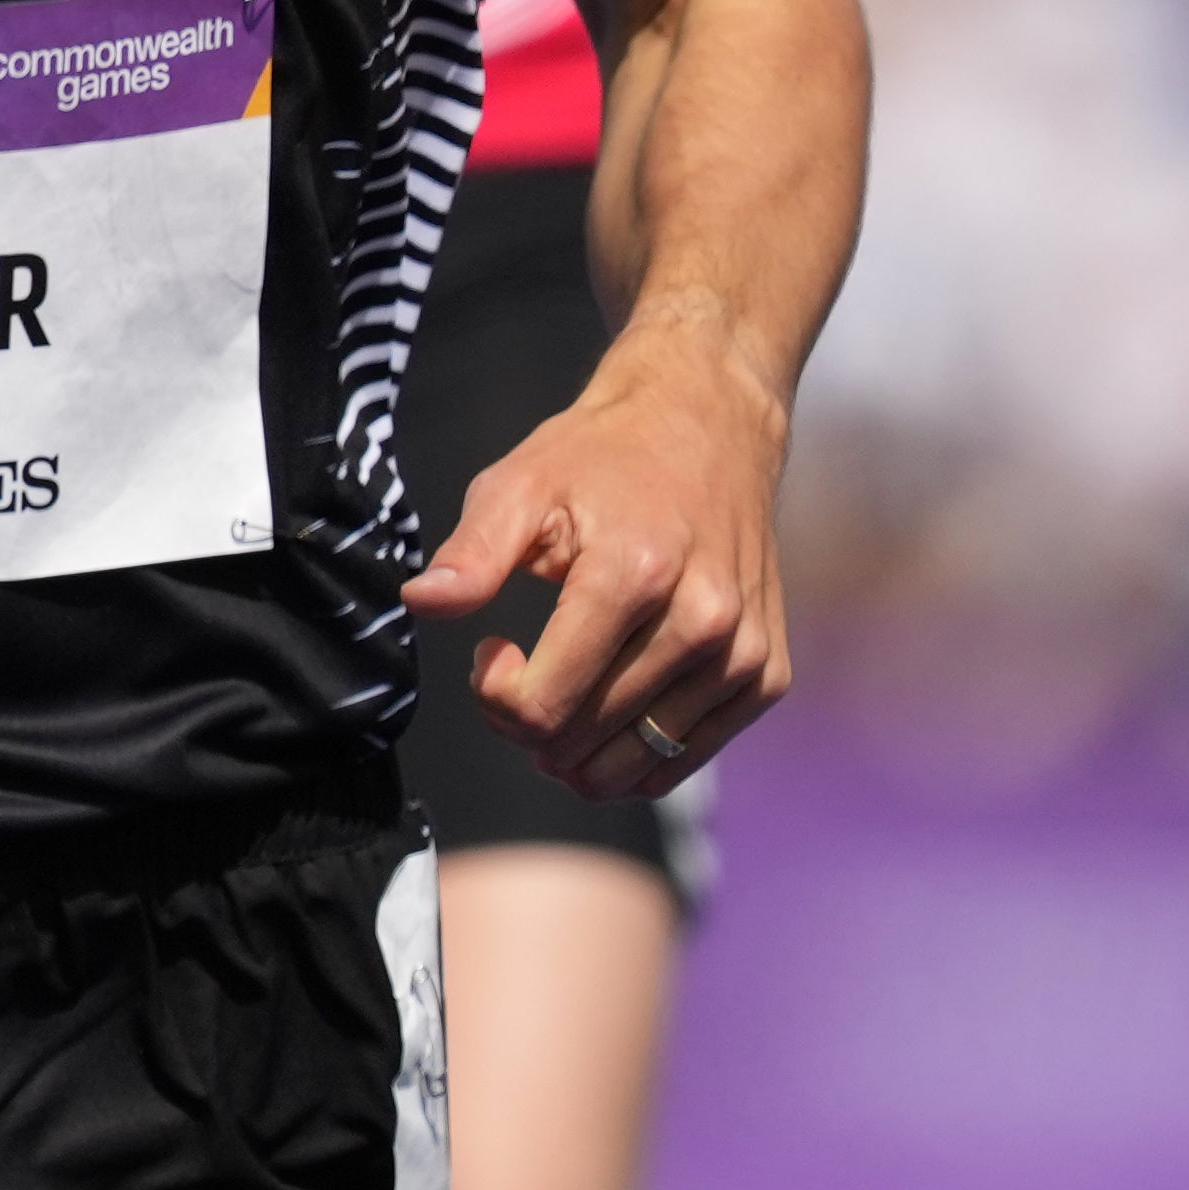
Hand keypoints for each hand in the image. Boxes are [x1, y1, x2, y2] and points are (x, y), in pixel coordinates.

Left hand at [400, 324, 792, 795]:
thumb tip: (421, 603)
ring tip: (560, 694)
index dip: (496, 697)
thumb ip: (471, 552)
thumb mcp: (519, 484)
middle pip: (587, 739)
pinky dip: (636, 758)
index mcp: (633, 574)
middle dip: (530, 725)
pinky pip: (688, 758)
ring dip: (580, 751)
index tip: (492, 650)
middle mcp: (701, 622)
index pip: (546, 703)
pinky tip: (606, 714)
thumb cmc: (601, 457)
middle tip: (518, 674)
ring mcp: (742, 655)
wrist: (706, 426)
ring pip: (638, 763)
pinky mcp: (767, 675)